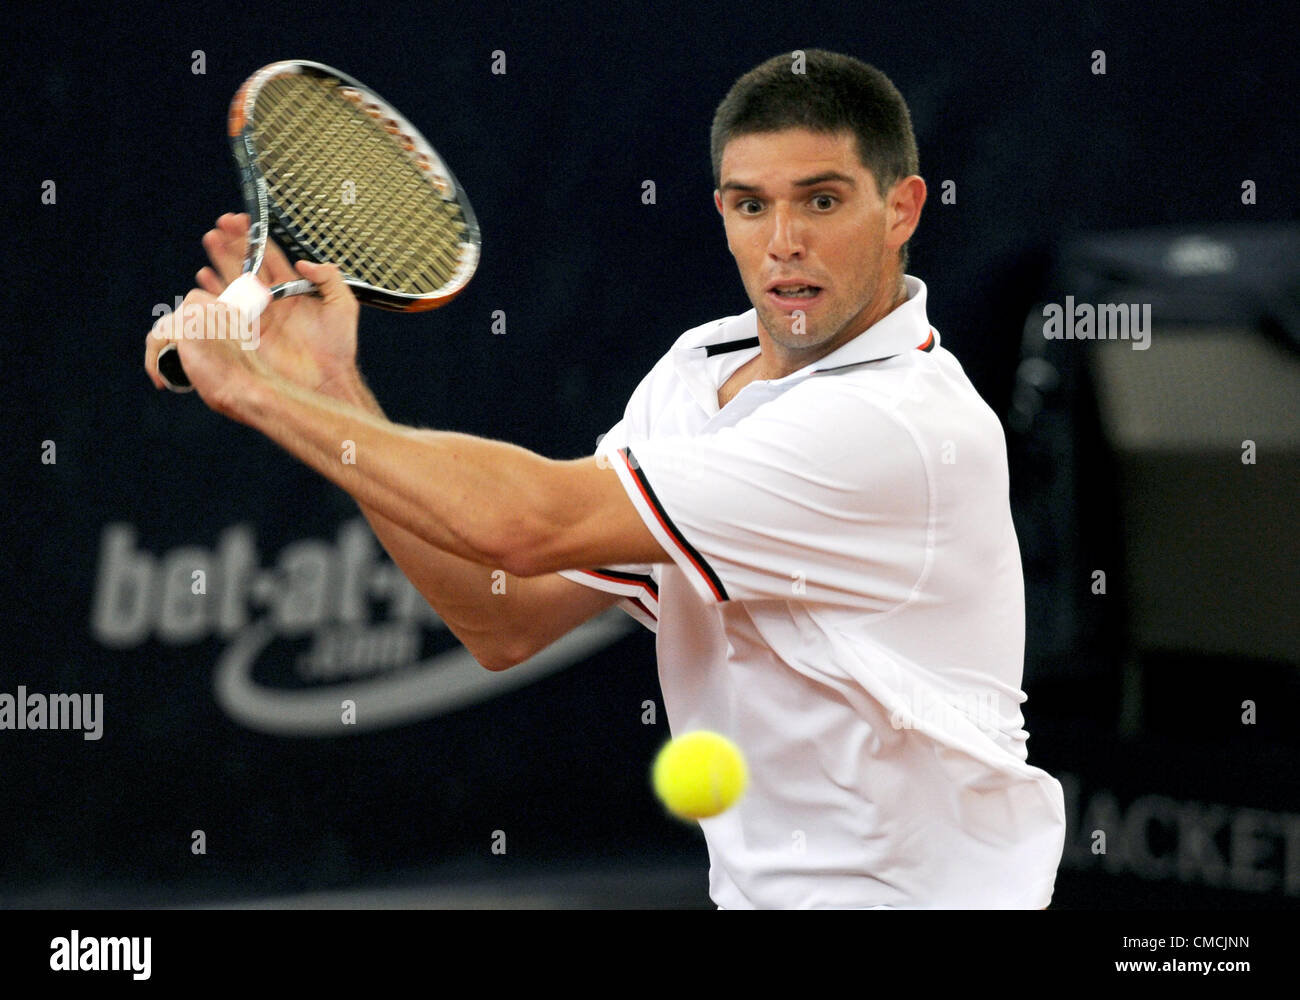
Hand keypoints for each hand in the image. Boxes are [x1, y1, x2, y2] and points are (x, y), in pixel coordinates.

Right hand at [144, 213, 360, 397]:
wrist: (326, 379)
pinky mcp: (246, 330)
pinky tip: (204, 276)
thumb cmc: (338, 346)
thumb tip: (304, 262)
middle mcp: (272, 296)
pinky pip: (225, 306)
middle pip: (247, 262)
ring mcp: (257, 312)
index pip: (270, 255)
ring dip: (220, 259)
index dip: (256, 237)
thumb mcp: (343, 305)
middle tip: (220, 225)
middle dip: (233, 242)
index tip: (242, 221)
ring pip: (234, 279)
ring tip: (211, 239)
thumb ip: (329, 278)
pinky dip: (213, 290)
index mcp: (293, 287)